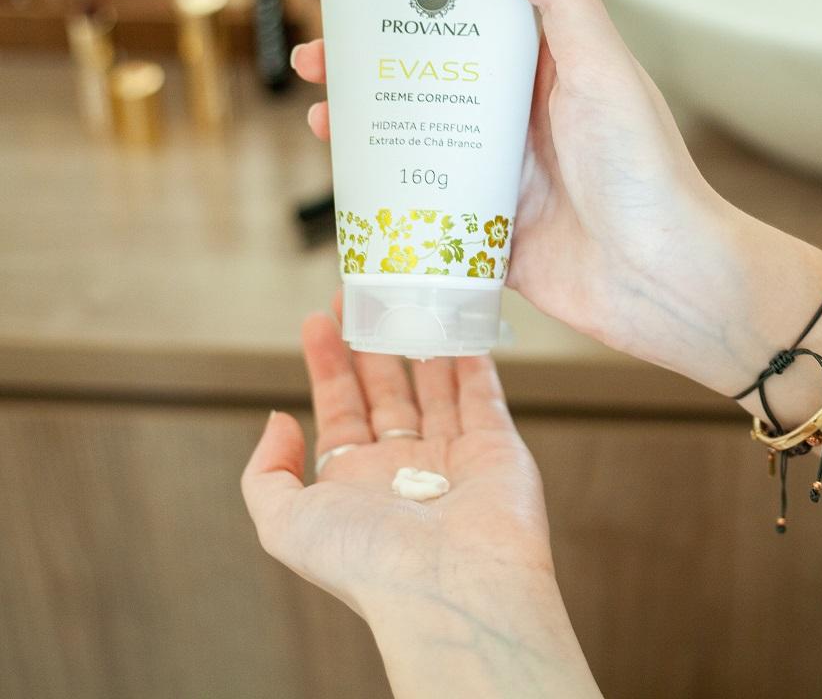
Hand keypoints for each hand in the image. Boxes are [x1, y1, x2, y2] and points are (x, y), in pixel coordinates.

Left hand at [241, 299, 603, 697]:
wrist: (453, 588)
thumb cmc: (367, 560)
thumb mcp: (285, 523)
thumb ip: (267, 474)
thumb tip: (278, 419)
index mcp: (356, 481)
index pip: (340, 408)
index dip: (328, 361)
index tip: (320, 317)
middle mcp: (403, 466)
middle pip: (386, 388)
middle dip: (372, 340)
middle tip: (363, 292)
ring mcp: (453, 455)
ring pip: (434, 384)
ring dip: (420, 341)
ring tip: (407, 296)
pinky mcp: (497, 447)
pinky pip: (483, 392)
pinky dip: (472, 357)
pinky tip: (457, 322)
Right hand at [291, 0, 821, 402]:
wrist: (663, 278)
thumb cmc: (644, 171)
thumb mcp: (604, 69)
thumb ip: (560, 0)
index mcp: (547, 73)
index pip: (470, 24)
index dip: (417, 6)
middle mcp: (519, 120)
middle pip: (431, 82)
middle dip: (371, 70)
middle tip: (319, 62)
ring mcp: (500, 176)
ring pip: (420, 142)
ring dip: (368, 130)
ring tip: (322, 121)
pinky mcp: (487, 230)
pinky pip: (426, 207)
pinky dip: (386, 196)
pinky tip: (350, 188)